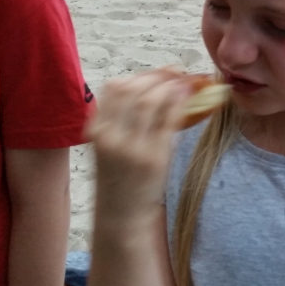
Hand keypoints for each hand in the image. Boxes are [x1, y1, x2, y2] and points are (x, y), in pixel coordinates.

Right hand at [86, 69, 193, 226]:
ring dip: (171, 85)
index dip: (140, 75)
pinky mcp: (154, 157)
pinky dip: (180, 102)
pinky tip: (189, 96)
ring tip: (186, 81)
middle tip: (177, 71)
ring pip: (151, 100)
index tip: (159, 72)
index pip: (115, 88)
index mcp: (95, 129)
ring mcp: (132, 146)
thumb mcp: (110, 145)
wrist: (120, 214)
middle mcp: (110, 135)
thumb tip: (156, 87)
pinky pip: (169, 120)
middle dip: (158, 75)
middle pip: (133, 89)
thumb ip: (122, 118)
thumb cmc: (119, 177)